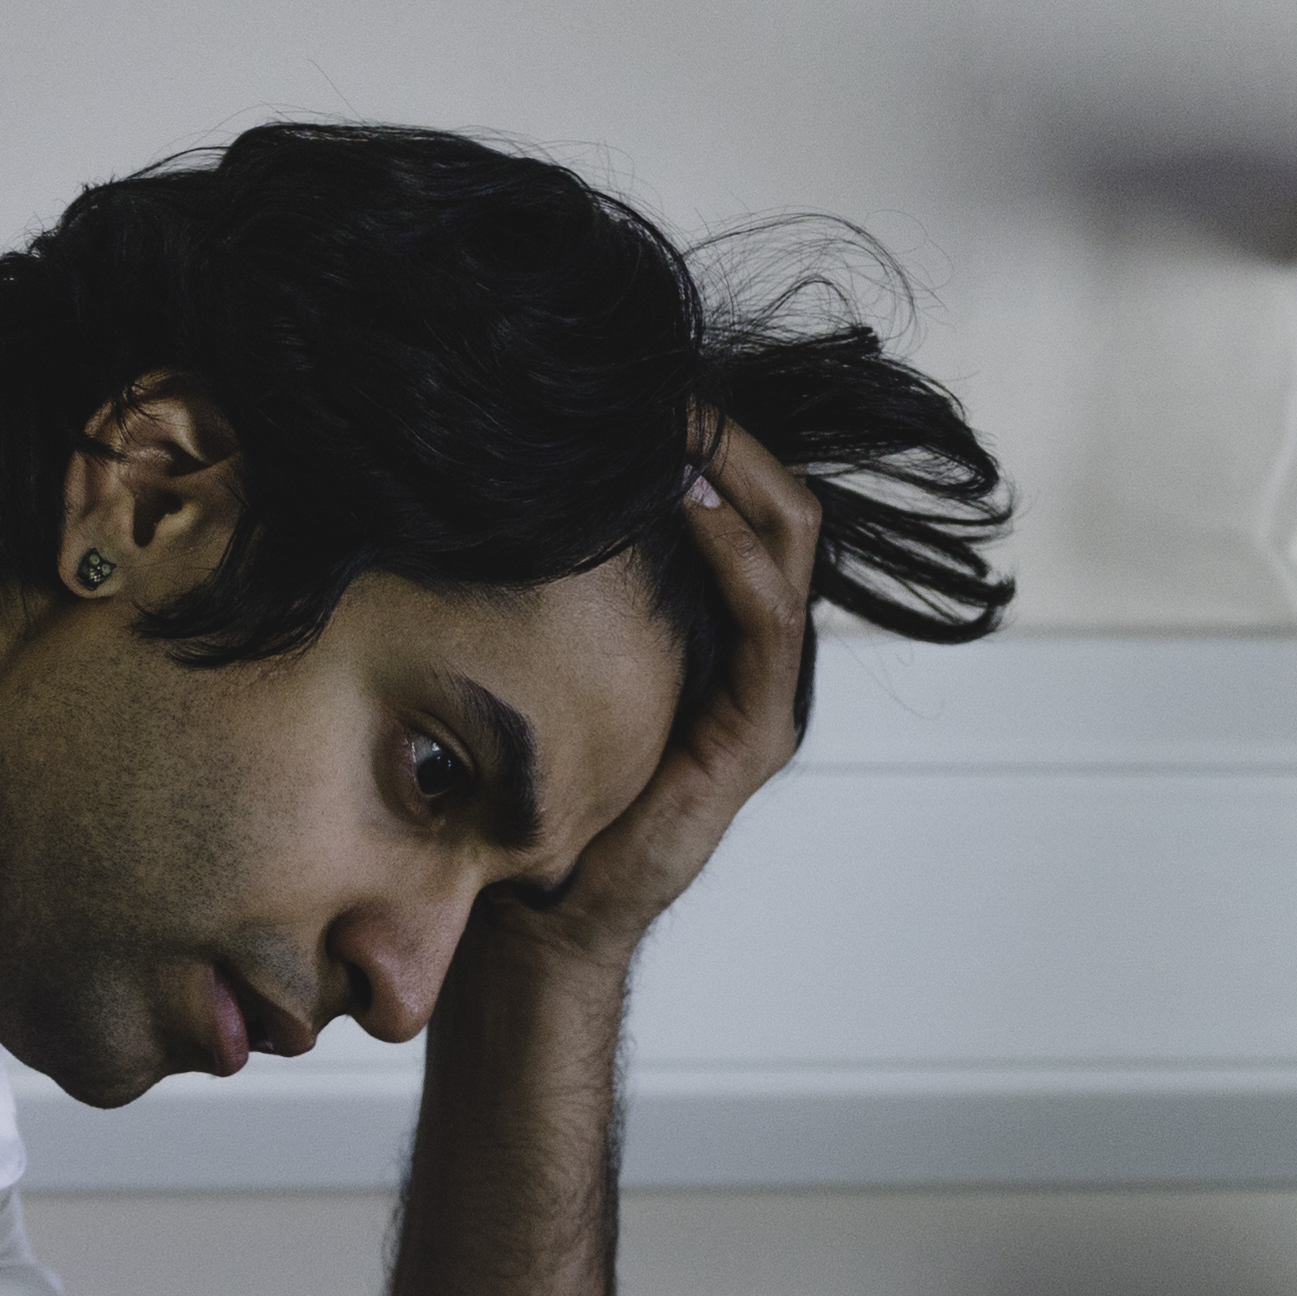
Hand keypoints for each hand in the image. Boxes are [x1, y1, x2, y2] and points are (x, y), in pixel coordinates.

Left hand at [503, 417, 822, 975]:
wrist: (534, 915)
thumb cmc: (524, 788)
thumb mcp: (541, 659)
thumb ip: (559, 585)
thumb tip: (508, 476)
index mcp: (714, 631)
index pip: (745, 500)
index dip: (712, 433)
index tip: (648, 381)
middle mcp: (752, 655)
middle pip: (779, 507)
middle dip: (730, 434)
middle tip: (670, 380)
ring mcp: (762, 695)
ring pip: (787, 546)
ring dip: (739, 471)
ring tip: (683, 417)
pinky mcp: (755, 738)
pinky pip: (767, 622)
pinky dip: (735, 553)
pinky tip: (687, 503)